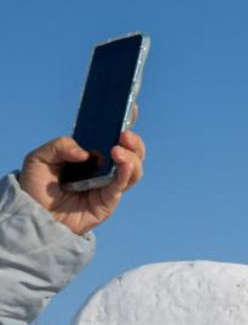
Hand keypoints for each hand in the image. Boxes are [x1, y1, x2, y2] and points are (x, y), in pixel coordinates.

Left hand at [19, 113, 145, 235]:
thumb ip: (59, 146)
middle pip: (131, 151)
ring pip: (134, 167)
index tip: (132, 107)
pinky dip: (127, 173)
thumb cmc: (37, 188)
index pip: (111, 135)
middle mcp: (104, 167)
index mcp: (90, 153)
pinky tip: (124, 164)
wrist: (35, 216)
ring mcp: (109, 183)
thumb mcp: (38, 158)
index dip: (125, 121)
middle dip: (134, 140)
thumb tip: (84, 151)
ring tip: (119, 150)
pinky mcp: (109, 200)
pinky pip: (123, 185)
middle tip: (124, 134)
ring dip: (133, 156)